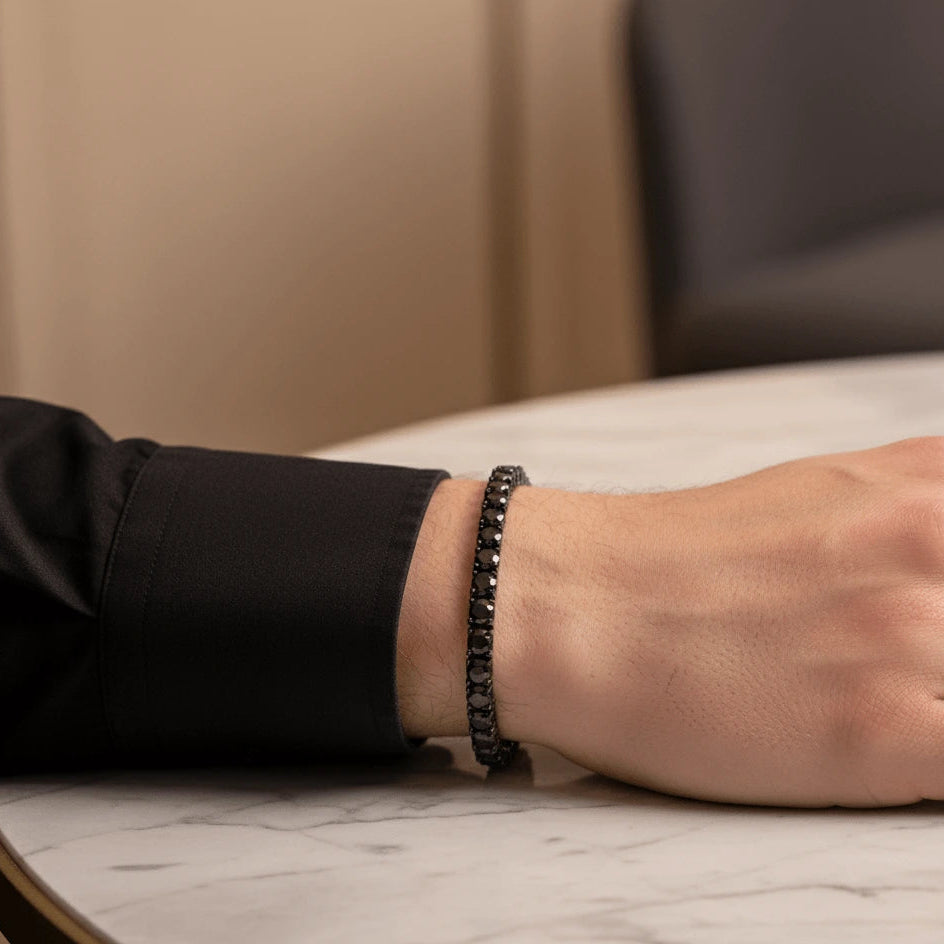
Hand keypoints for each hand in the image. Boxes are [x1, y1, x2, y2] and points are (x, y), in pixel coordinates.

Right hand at [399, 438, 943, 807]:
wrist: (574, 606)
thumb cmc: (676, 558)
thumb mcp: (822, 491)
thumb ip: (921, 505)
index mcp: (925, 487)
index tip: (938, 620)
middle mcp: (931, 547)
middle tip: (896, 663)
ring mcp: (915, 639)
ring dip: (934, 700)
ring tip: (875, 699)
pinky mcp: (884, 732)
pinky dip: (931, 763)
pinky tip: (885, 752)